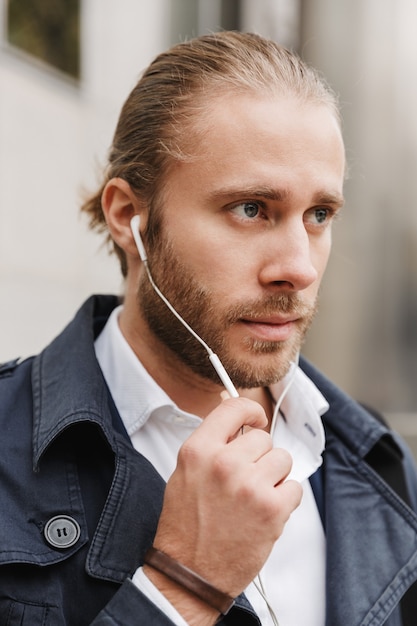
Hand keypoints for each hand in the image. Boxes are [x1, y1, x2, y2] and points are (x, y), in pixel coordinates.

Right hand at [146, 396, 301, 616]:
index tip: (256, 420)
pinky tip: (262, 513)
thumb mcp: (187, 472)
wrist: (190, 574)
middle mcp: (225, 463)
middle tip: (244, 481)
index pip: (234, 408)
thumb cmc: (187, 525)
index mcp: (199, 450)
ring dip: (273, 477)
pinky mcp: (272, 509)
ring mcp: (251, 485)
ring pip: (282, 459)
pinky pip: (294, 487)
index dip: (250, 411)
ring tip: (253, 498)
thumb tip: (234, 409)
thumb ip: (212, 441)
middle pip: (263, 438)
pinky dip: (284, 500)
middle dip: (258, 457)